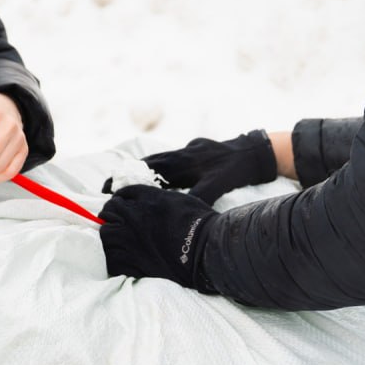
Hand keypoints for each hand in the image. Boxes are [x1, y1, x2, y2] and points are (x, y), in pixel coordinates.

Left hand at [99, 185, 215, 289]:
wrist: (206, 250)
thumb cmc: (200, 222)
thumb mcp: (180, 199)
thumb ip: (160, 198)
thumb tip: (150, 202)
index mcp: (148, 199)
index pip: (122, 194)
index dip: (121, 199)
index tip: (122, 205)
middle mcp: (135, 217)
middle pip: (109, 212)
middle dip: (110, 215)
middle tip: (115, 221)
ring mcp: (132, 241)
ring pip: (105, 234)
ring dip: (109, 235)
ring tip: (116, 240)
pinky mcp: (134, 263)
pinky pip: (111, 260)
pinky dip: (113, 258)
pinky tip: (120, 258)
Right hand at [111, 130, 275, 204]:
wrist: (255, 151)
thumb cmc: (234, 169)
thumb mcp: (215, 186)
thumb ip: (196, 198)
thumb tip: (175, 213)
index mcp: (182, 160)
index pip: (147, 168)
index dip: (127, 177)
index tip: (109, 187)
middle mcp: (181, 153)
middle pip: (148, 163)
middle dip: (128, 175)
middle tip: (109, 189)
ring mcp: (188, 151)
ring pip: (160, 162)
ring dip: (144, 173)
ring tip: (127, 188)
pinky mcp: (195, 152)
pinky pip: (172, 162)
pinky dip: (161, 171)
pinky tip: (159, 183)